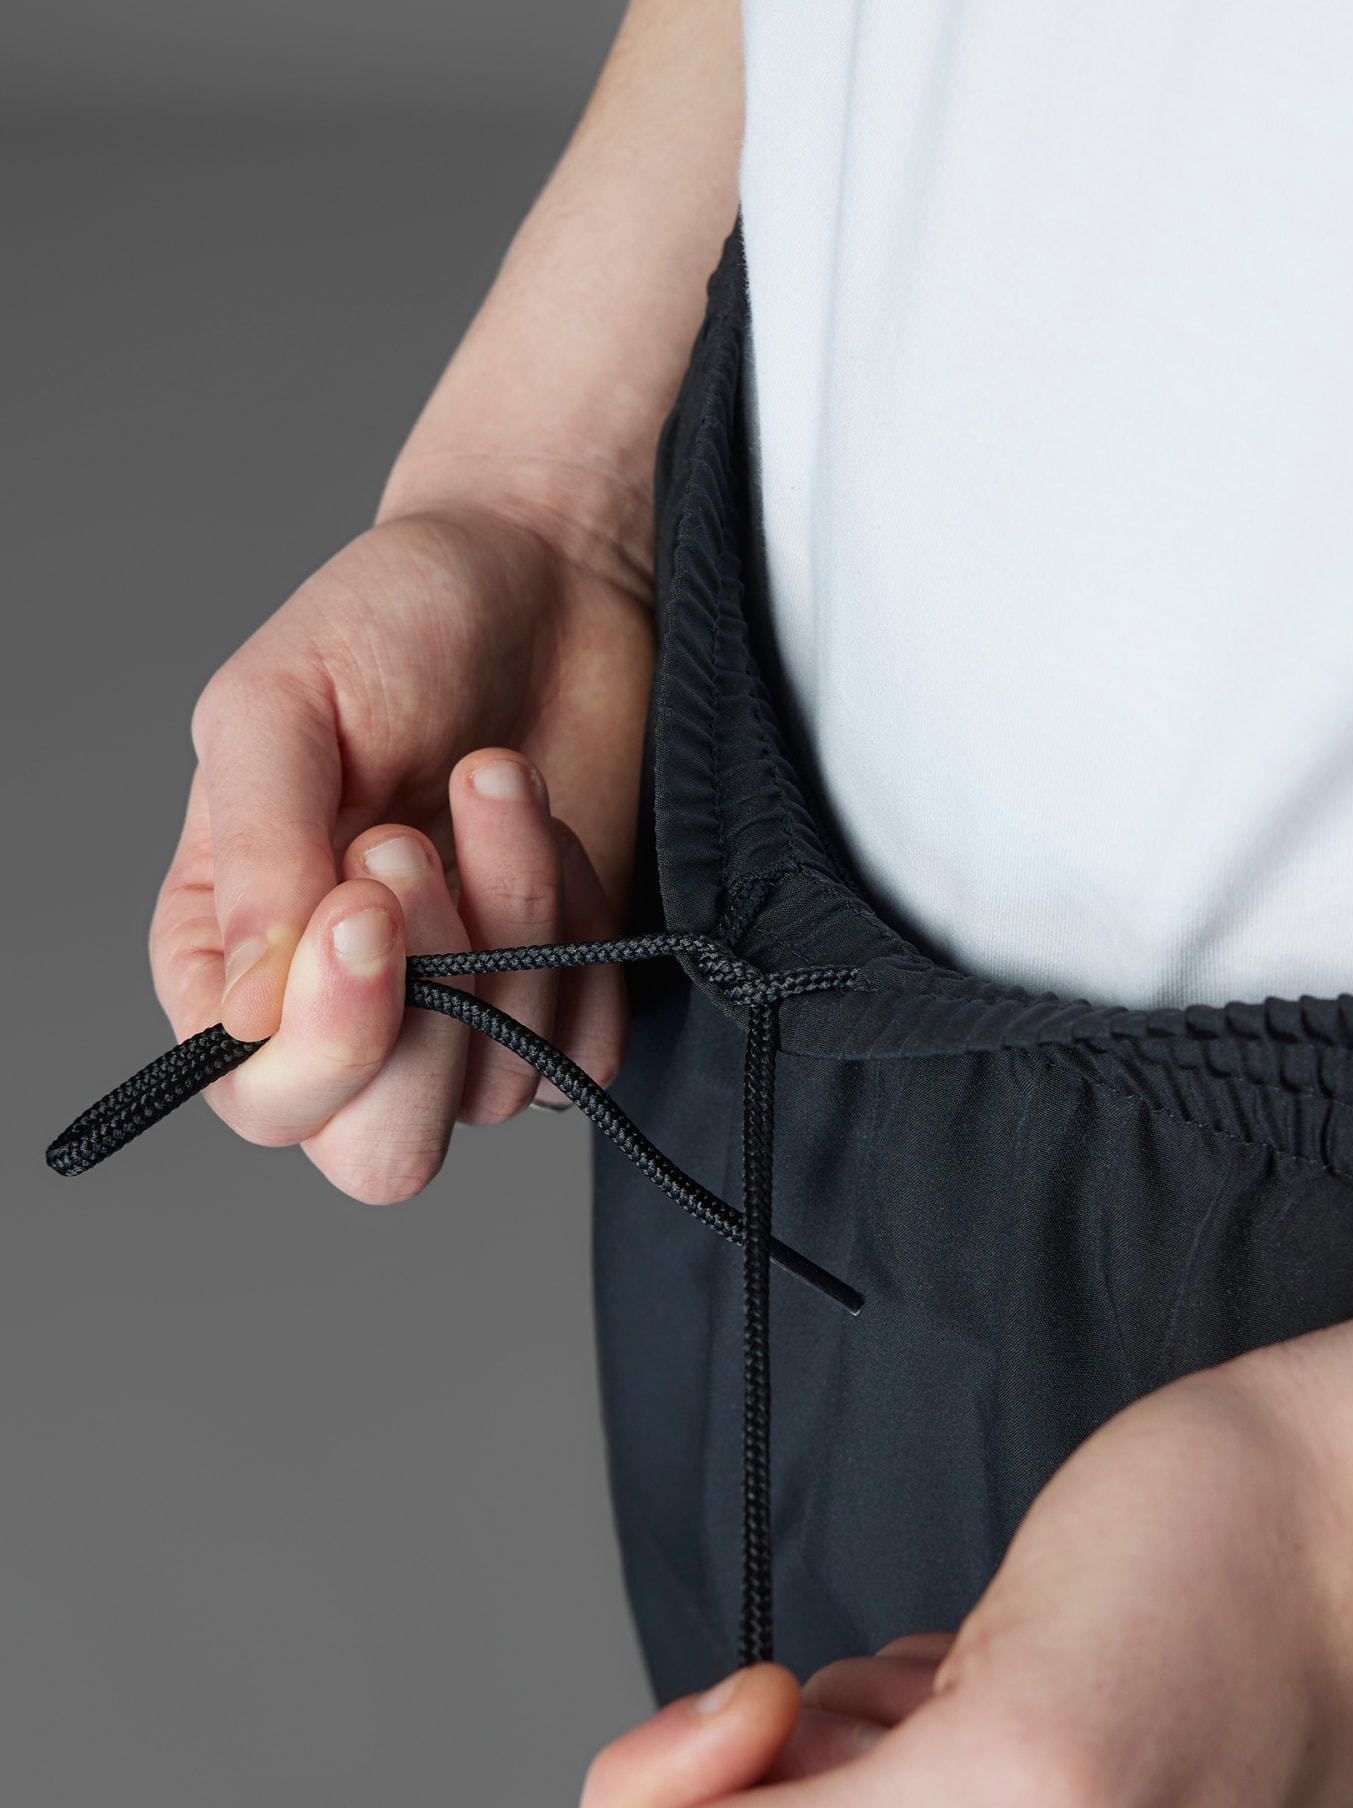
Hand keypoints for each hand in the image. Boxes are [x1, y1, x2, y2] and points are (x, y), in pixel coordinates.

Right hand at [150, 498, 652, 1199]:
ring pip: (498, 1086)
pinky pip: (588, 1048)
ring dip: (513, 925)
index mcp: (232, 957)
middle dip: (428, 1014)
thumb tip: (249, 1014)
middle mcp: (348, 1009)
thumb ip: (256, 852)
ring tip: (492, 777)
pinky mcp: (565, 990)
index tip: (365, 903)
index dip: (327, 1039)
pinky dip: (581, 942)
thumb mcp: (279, 702)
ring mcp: (465, 1011)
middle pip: (381, 1151)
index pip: (263, 1100)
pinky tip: (550, 835)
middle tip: (419, 842)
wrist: (543, 578)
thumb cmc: (390, 622)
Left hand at [546, 1355, 1352, 1807]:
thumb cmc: (1239, 1619)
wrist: (1338, 1496)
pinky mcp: (968, 1796)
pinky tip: (949, 1669)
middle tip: (776, 1702)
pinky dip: (845, 1707)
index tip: (715, 1773)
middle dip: (718, 1803)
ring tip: (932, 1684)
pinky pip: (822, 1779)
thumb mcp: (1014, 1769)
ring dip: (800, 1745)